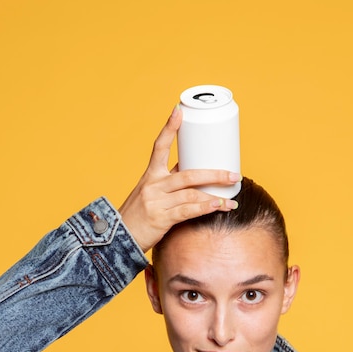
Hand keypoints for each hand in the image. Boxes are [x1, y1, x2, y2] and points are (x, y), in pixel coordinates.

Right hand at [118, 105, 240, 251]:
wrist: (118, 239)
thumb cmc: (138, 217)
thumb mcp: (149, 194)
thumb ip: (169, 185)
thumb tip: (195, 176)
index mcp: (150, 175)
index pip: (159, 146)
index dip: (170, 128)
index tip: (179, 111)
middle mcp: (153, 185)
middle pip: (188, 174)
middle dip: (214, 174)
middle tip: (234, 175)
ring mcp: (157, 201)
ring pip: (191, 192)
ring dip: (215, 196)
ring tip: (232, 199)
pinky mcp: (161, 218)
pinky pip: (187, 210)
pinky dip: (205, 208)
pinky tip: (218, 206)